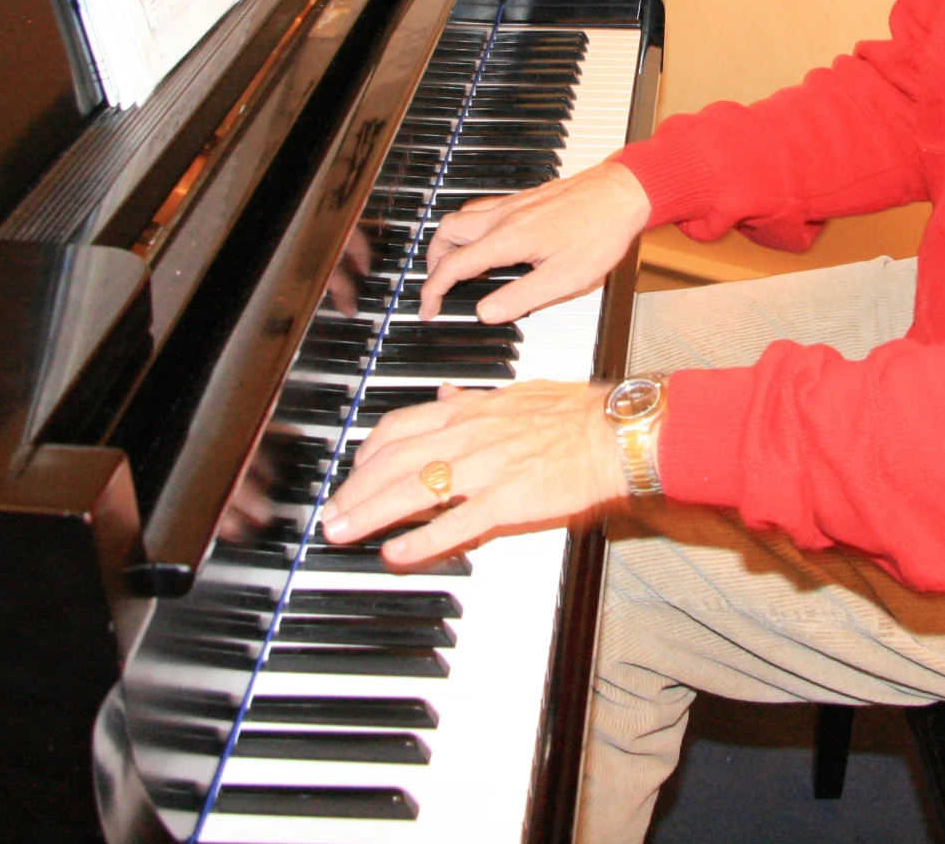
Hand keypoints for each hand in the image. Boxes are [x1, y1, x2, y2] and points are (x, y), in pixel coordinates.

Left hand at [318, 380, 624, 563]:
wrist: (614, 431)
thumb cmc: (575, 412)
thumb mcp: (515, 392)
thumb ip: (473, 399)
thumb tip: (444, 395)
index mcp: (469, 411)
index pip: (399, 428)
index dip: (367, 451)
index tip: (352, 470)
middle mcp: (467, 436)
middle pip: (392, 461)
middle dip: (354, 488)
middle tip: (330, 513)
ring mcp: (484, 468)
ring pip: (411, 488)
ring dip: (369, 511)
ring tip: (342, 531)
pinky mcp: (506, 500)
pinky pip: (454, 522)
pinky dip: (420, 538)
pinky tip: (395, 552)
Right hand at [419, 160, 651, 321]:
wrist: (623, 193)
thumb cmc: (600, 233)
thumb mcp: (564, 279)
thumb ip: (520, 297)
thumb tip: (486, 313)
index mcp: (508, 238)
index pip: (454, 266)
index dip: (434, 290)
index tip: (429, 307)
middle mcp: (504, 216)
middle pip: (447, 232)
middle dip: (432, 261)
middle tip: (436, 285)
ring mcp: (513, 204)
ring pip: (462, 216)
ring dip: (448, 241)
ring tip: (453, 265)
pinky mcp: (525, 198)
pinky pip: (482, 208)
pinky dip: (469, 227)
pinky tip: (484, 240)